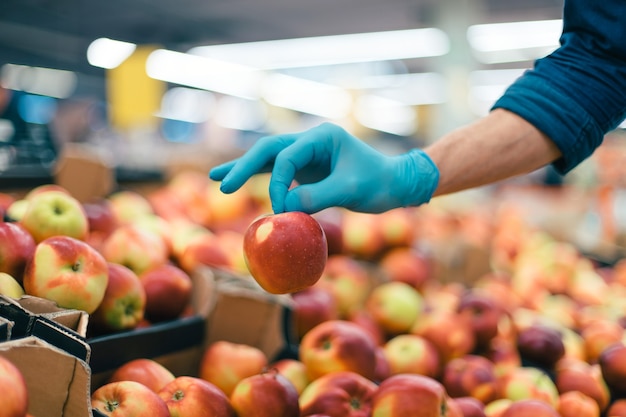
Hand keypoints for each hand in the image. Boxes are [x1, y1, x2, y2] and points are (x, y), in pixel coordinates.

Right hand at [209, 123, 438, 213]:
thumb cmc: (378, 183)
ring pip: (267, 159)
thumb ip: (317, 197)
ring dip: (242, 169)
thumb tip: (284, 209)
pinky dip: (256, 177)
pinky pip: (275, 171)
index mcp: (322, 137)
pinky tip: (234, 179)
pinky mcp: (305, 169)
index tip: (281, 210)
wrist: (394, 184)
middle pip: (268, 150)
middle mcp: (310, 142)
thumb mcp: (350, 190)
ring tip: (215, 179)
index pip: (287, 157)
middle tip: (221, 185)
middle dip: (244, 167)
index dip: (278, 184)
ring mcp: (306, 155)